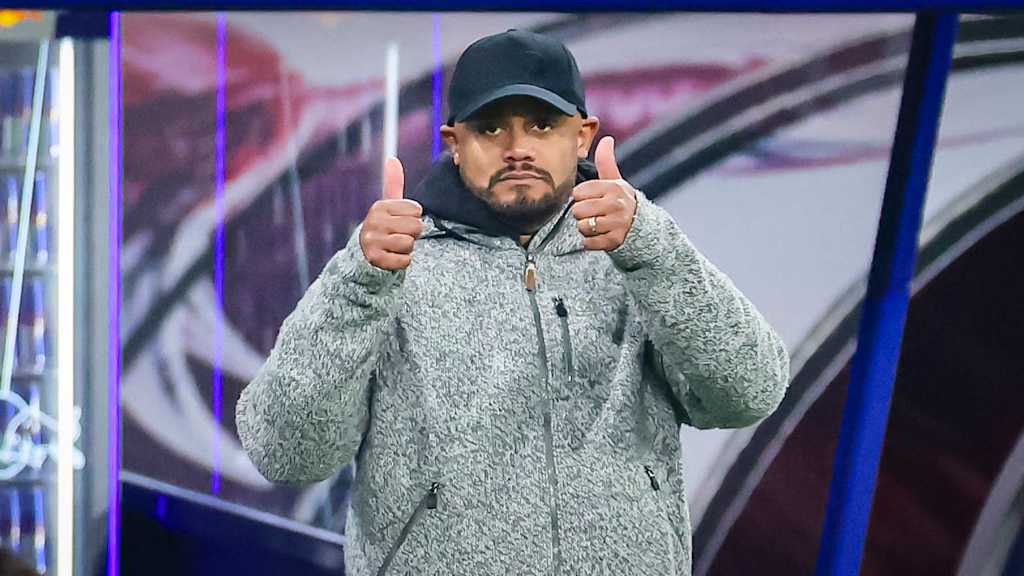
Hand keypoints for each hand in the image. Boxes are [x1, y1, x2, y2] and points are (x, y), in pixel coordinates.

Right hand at [359, 157, 423, 269]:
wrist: (365, 255)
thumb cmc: (384, 227)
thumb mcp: (388, 206)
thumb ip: (393, 183)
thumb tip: (392, 158)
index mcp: (379, 206)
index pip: (416, 210)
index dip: (413, 218)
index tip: (401, 222)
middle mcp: (374, 221)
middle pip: (416, 227)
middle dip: (412, 234)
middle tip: (399, 235)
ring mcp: (372, 241)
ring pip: (409, 244)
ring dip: (407, 249)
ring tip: (395, 246)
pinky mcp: (375, 259)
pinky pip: (404, 261)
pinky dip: (403, 262)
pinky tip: (393, 257)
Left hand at [571, 136, 637, 250]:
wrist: (643, 227)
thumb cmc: (621, 201)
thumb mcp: (615, 181)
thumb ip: (606, 161)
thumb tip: (607, 138)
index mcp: (613, 187)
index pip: (578, 192)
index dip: (581, 197)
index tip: (592, 199)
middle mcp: (615, 204)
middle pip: (577, 210)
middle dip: (582, 214)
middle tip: (595, 214)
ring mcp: (616, 224)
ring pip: (582, 227)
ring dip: (586, 229)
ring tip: (598, 225)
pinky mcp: (614, 241)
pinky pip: (588, 242)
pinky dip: (590, 242)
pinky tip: (600, 236)